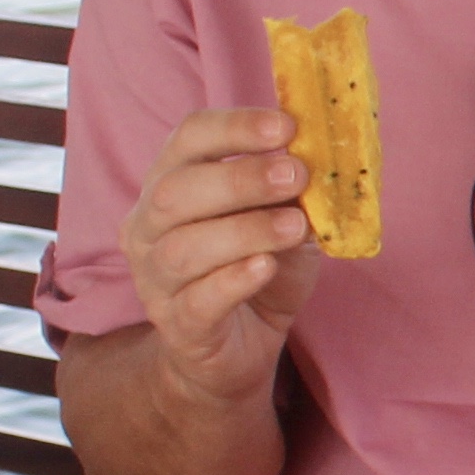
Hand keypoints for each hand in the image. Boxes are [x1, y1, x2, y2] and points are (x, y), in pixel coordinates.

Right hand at [122, 105, 325, 411]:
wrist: (241, 348)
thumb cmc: (260, 270)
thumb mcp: (286, 221)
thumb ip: (296, 194)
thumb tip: (326, 158)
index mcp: (172, 183)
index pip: (188, 138)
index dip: (234, 126)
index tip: (287, 126)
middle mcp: (148, 226)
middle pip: (176, 191)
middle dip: (241, 179)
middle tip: (296, 175)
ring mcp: (155, 279)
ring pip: (184, 247)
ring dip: (245, 230)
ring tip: (295, 226)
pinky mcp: (178, 326)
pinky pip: (197, 299)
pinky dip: (233, 280)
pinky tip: (265, 267)